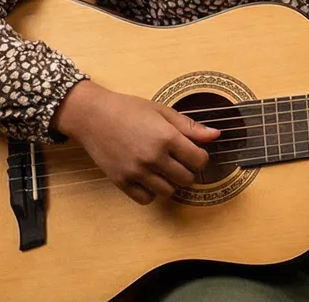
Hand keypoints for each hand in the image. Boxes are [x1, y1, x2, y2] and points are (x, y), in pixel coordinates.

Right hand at [53, 80, 216, 204]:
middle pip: (186, 179)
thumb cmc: (129, 109)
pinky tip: (149, 179)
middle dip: (189, 172)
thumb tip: (215, 135)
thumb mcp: (162, 111)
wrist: (93, 116)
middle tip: (180, 162)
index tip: (195, 154)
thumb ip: (190, 126)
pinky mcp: (121, 181)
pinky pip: (146, 199)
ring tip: (165, 170)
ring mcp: (136, 172)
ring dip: (171, 183)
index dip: (201, 158)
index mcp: (167, 137)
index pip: (199, 161)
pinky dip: (151, 193)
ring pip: (168, 192)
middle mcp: (153, 157)